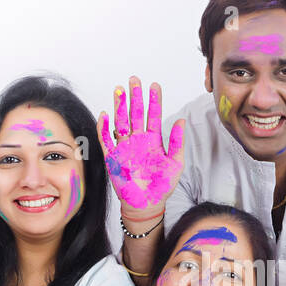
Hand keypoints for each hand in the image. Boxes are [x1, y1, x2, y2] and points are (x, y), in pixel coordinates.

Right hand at [100, 76, 184, 220]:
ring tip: (119, 90)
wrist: (146, 204)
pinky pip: (106, 140)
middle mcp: (138, 141)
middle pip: (135, 114)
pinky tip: (105, 114)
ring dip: (119, 106)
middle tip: (134, 80)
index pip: (153, 116)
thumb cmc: (162, 186)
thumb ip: (177, 142)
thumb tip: (180, 121)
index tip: (154, 85)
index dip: (154, 101)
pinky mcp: (112, 158)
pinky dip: (104, 128)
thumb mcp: (175, 163)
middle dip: (135, 97)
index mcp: (153, 141)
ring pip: (120, 122)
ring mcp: (124, 148)